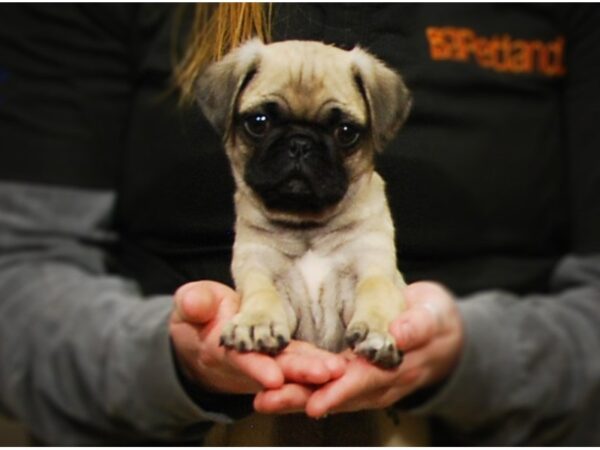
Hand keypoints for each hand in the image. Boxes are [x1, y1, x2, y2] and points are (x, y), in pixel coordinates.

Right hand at [169, 281, 345, 395]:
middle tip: (327, 373)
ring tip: (343, 370)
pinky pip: (314, 356)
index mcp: (231, 351)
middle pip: (281, 369)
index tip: (273, 376)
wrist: (211, 332)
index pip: (245, 361)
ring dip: (320, 371)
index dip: (257, 369)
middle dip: (302, 374)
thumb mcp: (191, 308)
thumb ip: (194, 305)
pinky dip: (330, 360)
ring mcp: (278, 359)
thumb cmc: (199, 317)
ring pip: (302, 366)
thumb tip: (192, 302)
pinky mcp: (295, 353)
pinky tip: (351, 360)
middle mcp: (259, 361)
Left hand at [255, 281, 462, 416]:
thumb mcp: (432, 315)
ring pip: (327, 394)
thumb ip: (418, 325)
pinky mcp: (352, 377)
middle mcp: (377, 383)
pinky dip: (300, 389)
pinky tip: (274, 389)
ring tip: (262, 400)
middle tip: (268, 401)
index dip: (340, 391)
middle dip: (302, 399)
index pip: (365, 381)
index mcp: (396, 367)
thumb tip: (400, 334)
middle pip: (337, 395)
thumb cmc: (433, 317)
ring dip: (294, 399)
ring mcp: (364, 385)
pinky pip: (325, 386)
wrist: (437, 330)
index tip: (315, 401)